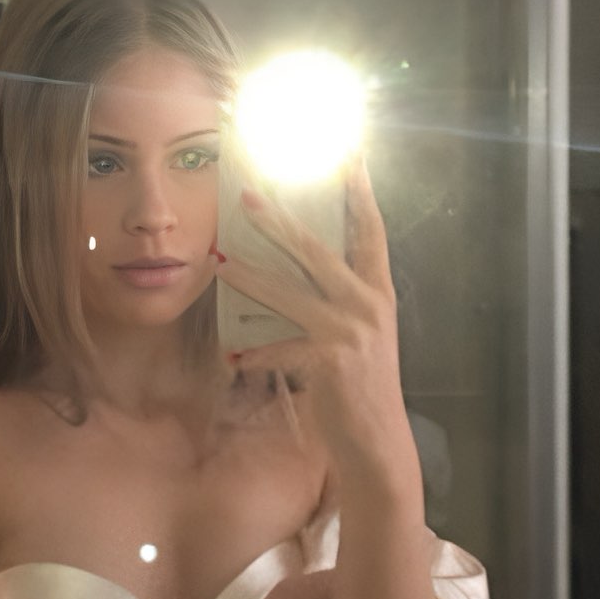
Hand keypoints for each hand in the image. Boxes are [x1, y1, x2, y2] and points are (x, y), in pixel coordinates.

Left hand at [214, 158, 416, 491]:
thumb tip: (298, 272)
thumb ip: (340, 302)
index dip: (360, 193)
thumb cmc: (361, 388)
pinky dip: (254, 353)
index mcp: (379, 293)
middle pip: (319, 250)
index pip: (371, 231)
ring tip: (220, 265)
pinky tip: (233, 355)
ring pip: (291, 294)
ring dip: (251, 278)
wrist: (378, 442)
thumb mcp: (362, 337)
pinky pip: (280, 349)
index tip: (349, 156)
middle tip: (249, 197)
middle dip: (281, 222)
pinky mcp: (330, 362)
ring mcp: (351, 333)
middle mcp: (369, 305)